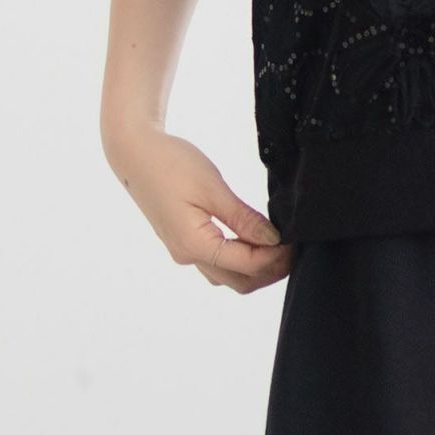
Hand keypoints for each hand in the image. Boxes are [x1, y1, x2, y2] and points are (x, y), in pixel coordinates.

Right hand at [104, 123, 294, 291]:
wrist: (135, 154)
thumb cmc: (172, 164)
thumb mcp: (213, 188)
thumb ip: (243, 218)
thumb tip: (274, 239)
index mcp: (194, 246)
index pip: (247, 265)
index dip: (277, 257)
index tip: (298, 241)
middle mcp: (187, 257)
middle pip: (239, 281)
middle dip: (271, 270)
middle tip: (296, 247)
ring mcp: (184, 252)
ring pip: (228, 275)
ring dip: (257, 268)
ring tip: (282, 244)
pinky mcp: (184, 241)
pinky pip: (218, 262)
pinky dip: (242, 258)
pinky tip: (257, 239)